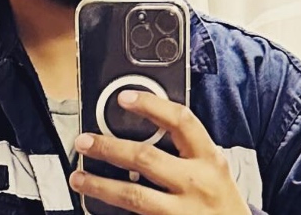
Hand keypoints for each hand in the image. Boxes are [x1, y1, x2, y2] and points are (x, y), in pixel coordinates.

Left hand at [68, 90, 250, 214]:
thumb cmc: (221, 201)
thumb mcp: (213, 168)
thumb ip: (186, 149)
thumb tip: (147, 124)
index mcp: (209, 159)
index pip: (180, 121)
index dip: (151, 105)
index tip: (124, 98)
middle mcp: (196, 183)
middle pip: (146, 158)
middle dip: (109, 148)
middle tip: (84, 142)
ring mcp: (182, 211)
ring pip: (133, 195)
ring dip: (100, 185)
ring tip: (79, 177)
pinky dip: (112, 211)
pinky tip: (96, 205)